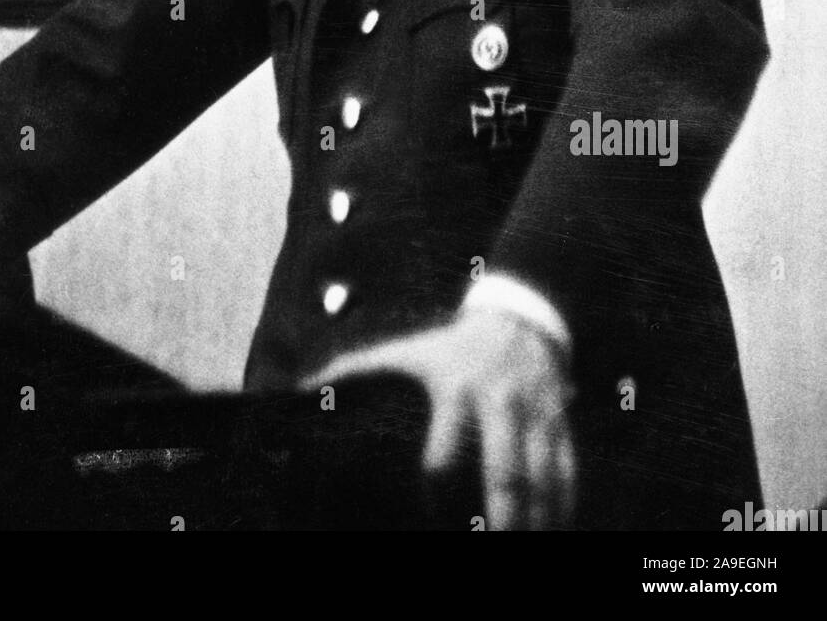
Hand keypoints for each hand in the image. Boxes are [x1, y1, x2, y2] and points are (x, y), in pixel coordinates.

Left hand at [306, 309, 575, 529]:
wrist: (518, 320)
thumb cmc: (449, 348)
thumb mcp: (406, 351)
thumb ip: (356, 370)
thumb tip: (302, 390)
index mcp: (457, 390)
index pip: (446, 454)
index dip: (438, 492)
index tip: (430, 522)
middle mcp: (500, 403)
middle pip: (505, 474)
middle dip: (500, 520)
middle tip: (491, 549)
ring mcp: (536, 415)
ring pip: (544, 480)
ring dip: (536, 522)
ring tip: (523, 549)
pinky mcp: (560, 425)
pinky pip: (568, 474)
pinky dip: (563, 509)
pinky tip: (554, 532)